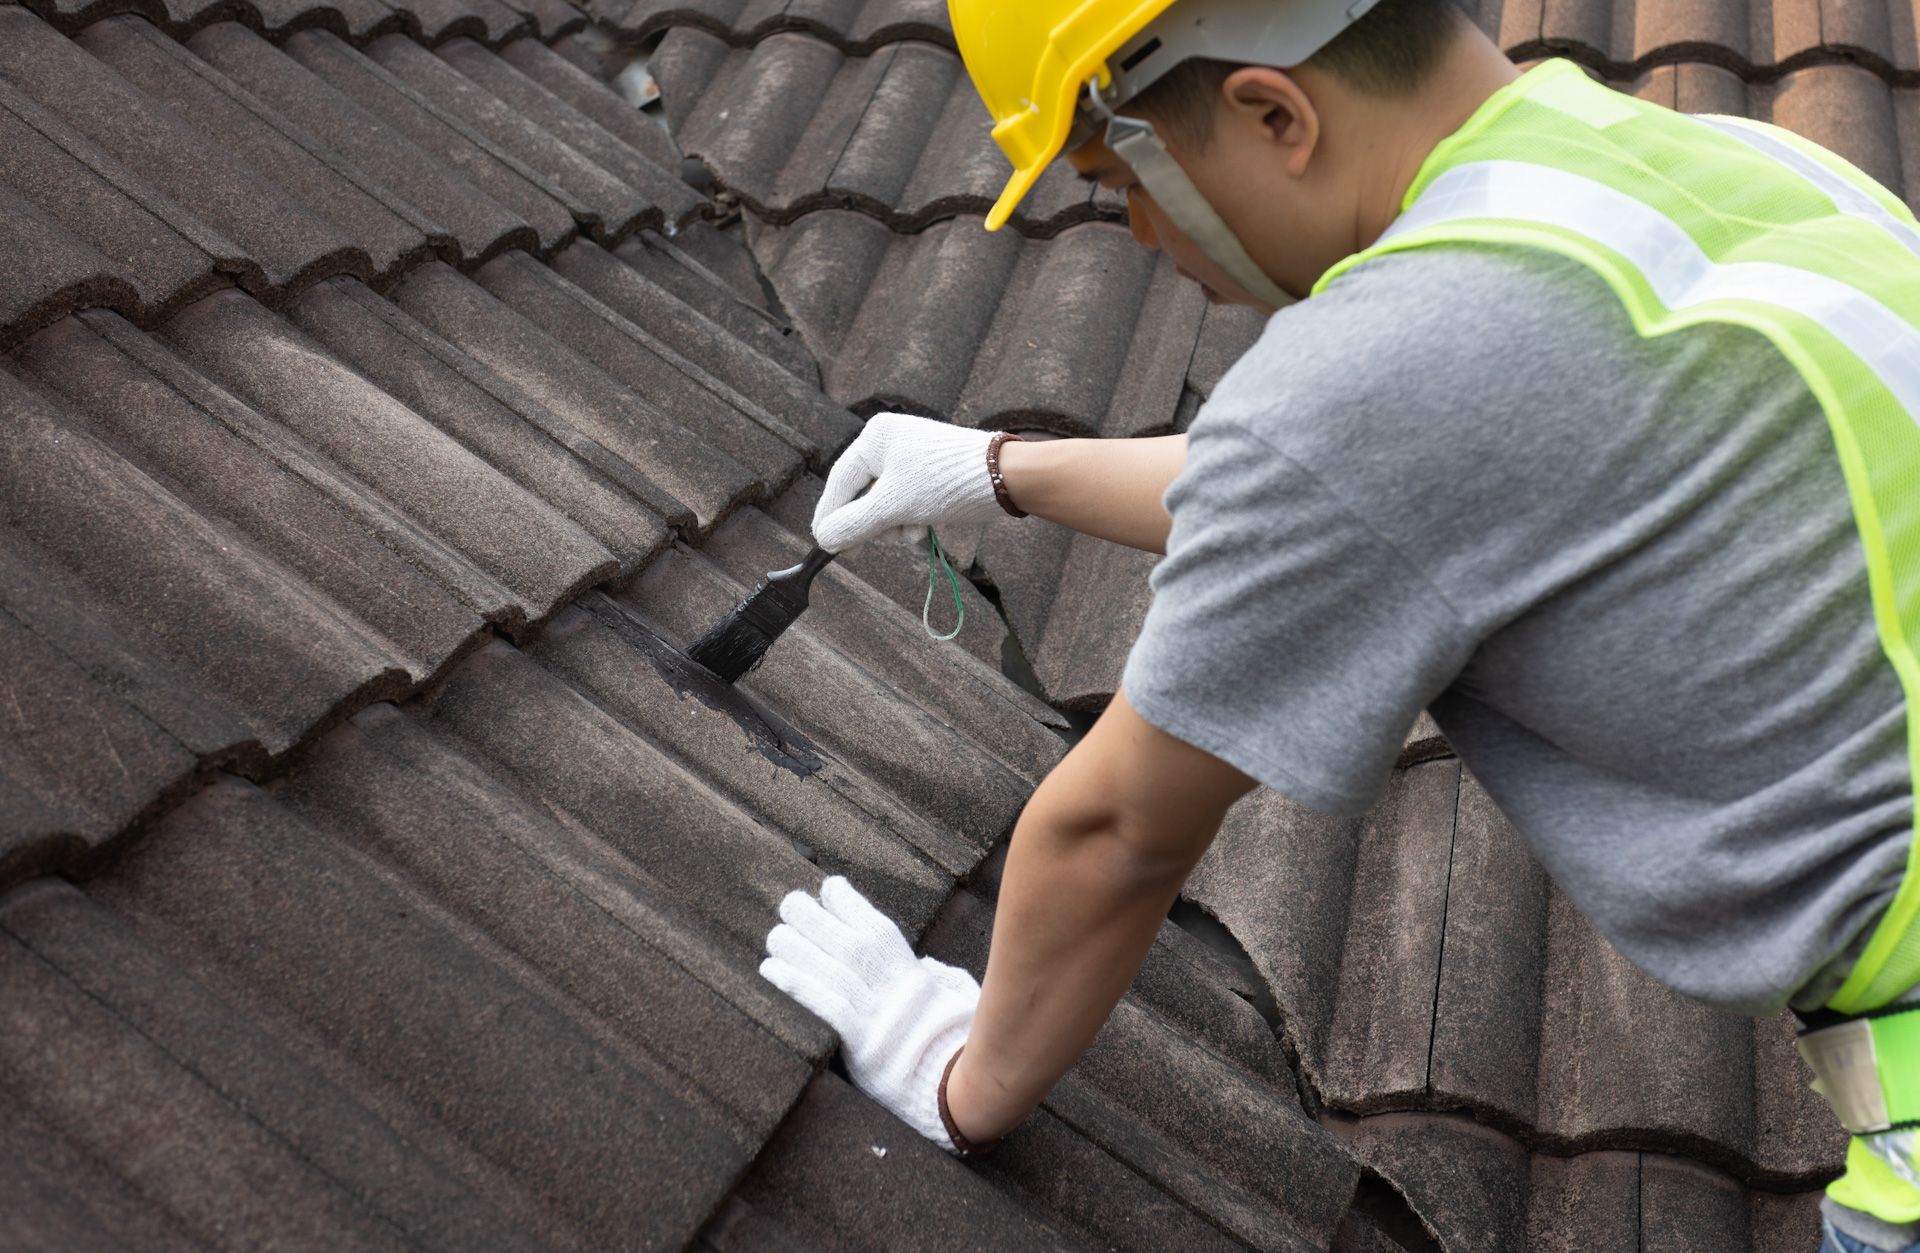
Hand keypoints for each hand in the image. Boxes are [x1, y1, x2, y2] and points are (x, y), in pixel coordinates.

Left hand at [759, 876, 977, 1149]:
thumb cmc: (960, 1039)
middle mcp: (890, 983)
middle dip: (815, 918)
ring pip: (828, 967)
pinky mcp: (857, 1039)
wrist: (958, 1086)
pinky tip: (771, 969)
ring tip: (775, 935)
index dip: (849, 904)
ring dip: (797, 947)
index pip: (875, 926)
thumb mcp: (957, 997)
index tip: (828, 888)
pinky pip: (821, 1003)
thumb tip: (925, 968)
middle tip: (790, 903)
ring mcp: (873, 1010)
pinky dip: (795, 983)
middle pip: (845, 940)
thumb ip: (938, 977)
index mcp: (912, 971)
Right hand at [812, 413, 1003, 551]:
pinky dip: (909, 520)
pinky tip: (922, 528)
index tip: (823, 543)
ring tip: (911, 533)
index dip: (829, 515)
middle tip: (872, 545)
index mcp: (875, 437)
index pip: (840, 481)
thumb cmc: (945, 483)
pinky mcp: (928, 475)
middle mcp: (890, 442)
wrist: (1006, 477)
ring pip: (883, 504)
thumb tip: (823, 538)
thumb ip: (854, 523)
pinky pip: (904, 503)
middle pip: (861, 494)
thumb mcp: (893, 507)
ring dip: (892, 526)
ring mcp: (911, 458)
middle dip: (871, 523)